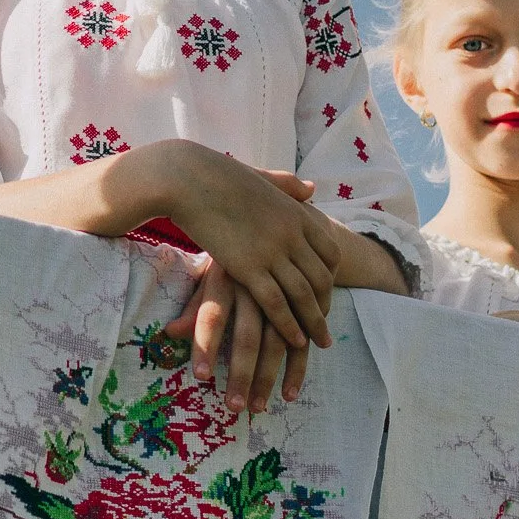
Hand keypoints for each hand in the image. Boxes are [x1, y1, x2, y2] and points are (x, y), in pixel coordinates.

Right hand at [166, 150, 339, 366]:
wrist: (188, 178)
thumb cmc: (217, 175)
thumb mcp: (262, 177)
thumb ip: (288, 185)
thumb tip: (313, 189)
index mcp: (296, 213)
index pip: (330, 252)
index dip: (331, 276)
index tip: (327, 294)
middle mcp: (291, 234)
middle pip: (321, 278)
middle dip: (325, 307)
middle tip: (327, 330)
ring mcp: (272, 251)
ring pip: (303, 295)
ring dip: (313, 323)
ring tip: (319, 343)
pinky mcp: (248, 266)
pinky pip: (276, 302)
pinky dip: (289, 324)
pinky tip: (294, 341)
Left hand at [167, 260, 308, 411]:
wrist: (278, 228)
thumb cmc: (234, 260)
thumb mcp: (212, 275)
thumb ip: (195, 305)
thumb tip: (170, 332)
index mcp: (227, 277)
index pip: (212, 314)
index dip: (206, 344)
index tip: (201, 376)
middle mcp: (255, 287)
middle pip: (248, 335)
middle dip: (241, 373)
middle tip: (233, 407)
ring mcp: (284, 296)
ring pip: (278, 342)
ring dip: (268, 377)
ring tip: (256, 407)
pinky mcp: (304, 306)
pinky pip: (303, 341)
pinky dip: (297, 370)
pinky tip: (288, 394)